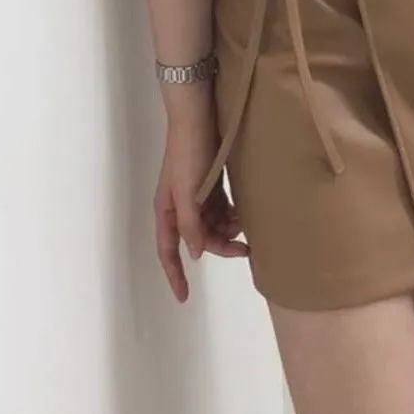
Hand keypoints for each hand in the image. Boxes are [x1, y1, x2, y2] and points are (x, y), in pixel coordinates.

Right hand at [154, 98, 248, 302]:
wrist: (197, 115)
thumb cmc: (188, 153)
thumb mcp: (187, 192)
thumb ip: (191, 224)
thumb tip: (196, 254)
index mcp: (167, 209)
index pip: (168, 250)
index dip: (174, 275)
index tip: (184, 298)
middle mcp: (180, 205)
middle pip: (198, 238)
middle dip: (219, 246)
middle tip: (246, 249)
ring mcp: (196, 193)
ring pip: (212, 224)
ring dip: (228, 229)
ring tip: (246, 224)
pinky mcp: (210, 181)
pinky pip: (221, 207)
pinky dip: (232, 213)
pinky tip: (244, 211)